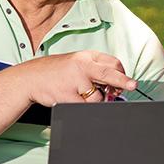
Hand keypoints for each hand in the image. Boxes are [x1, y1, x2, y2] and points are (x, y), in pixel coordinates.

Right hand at [1, 50, 136, 106]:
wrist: (30, 78)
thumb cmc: (56, 72)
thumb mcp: (76, 63)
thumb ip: (96, 71)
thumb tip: (117, 88)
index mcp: (86, 56)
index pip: (112, 63)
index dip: (122, 74)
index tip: (128, 82)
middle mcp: (82, 66)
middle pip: (110, 74)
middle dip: (123, 82)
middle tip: (133, 86)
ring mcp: (75, 80)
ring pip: (98, 97)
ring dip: (95, 101)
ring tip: (79, 95)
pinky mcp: (68, 95)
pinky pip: (85, 107)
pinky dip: (84, 107)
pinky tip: (72, 99)